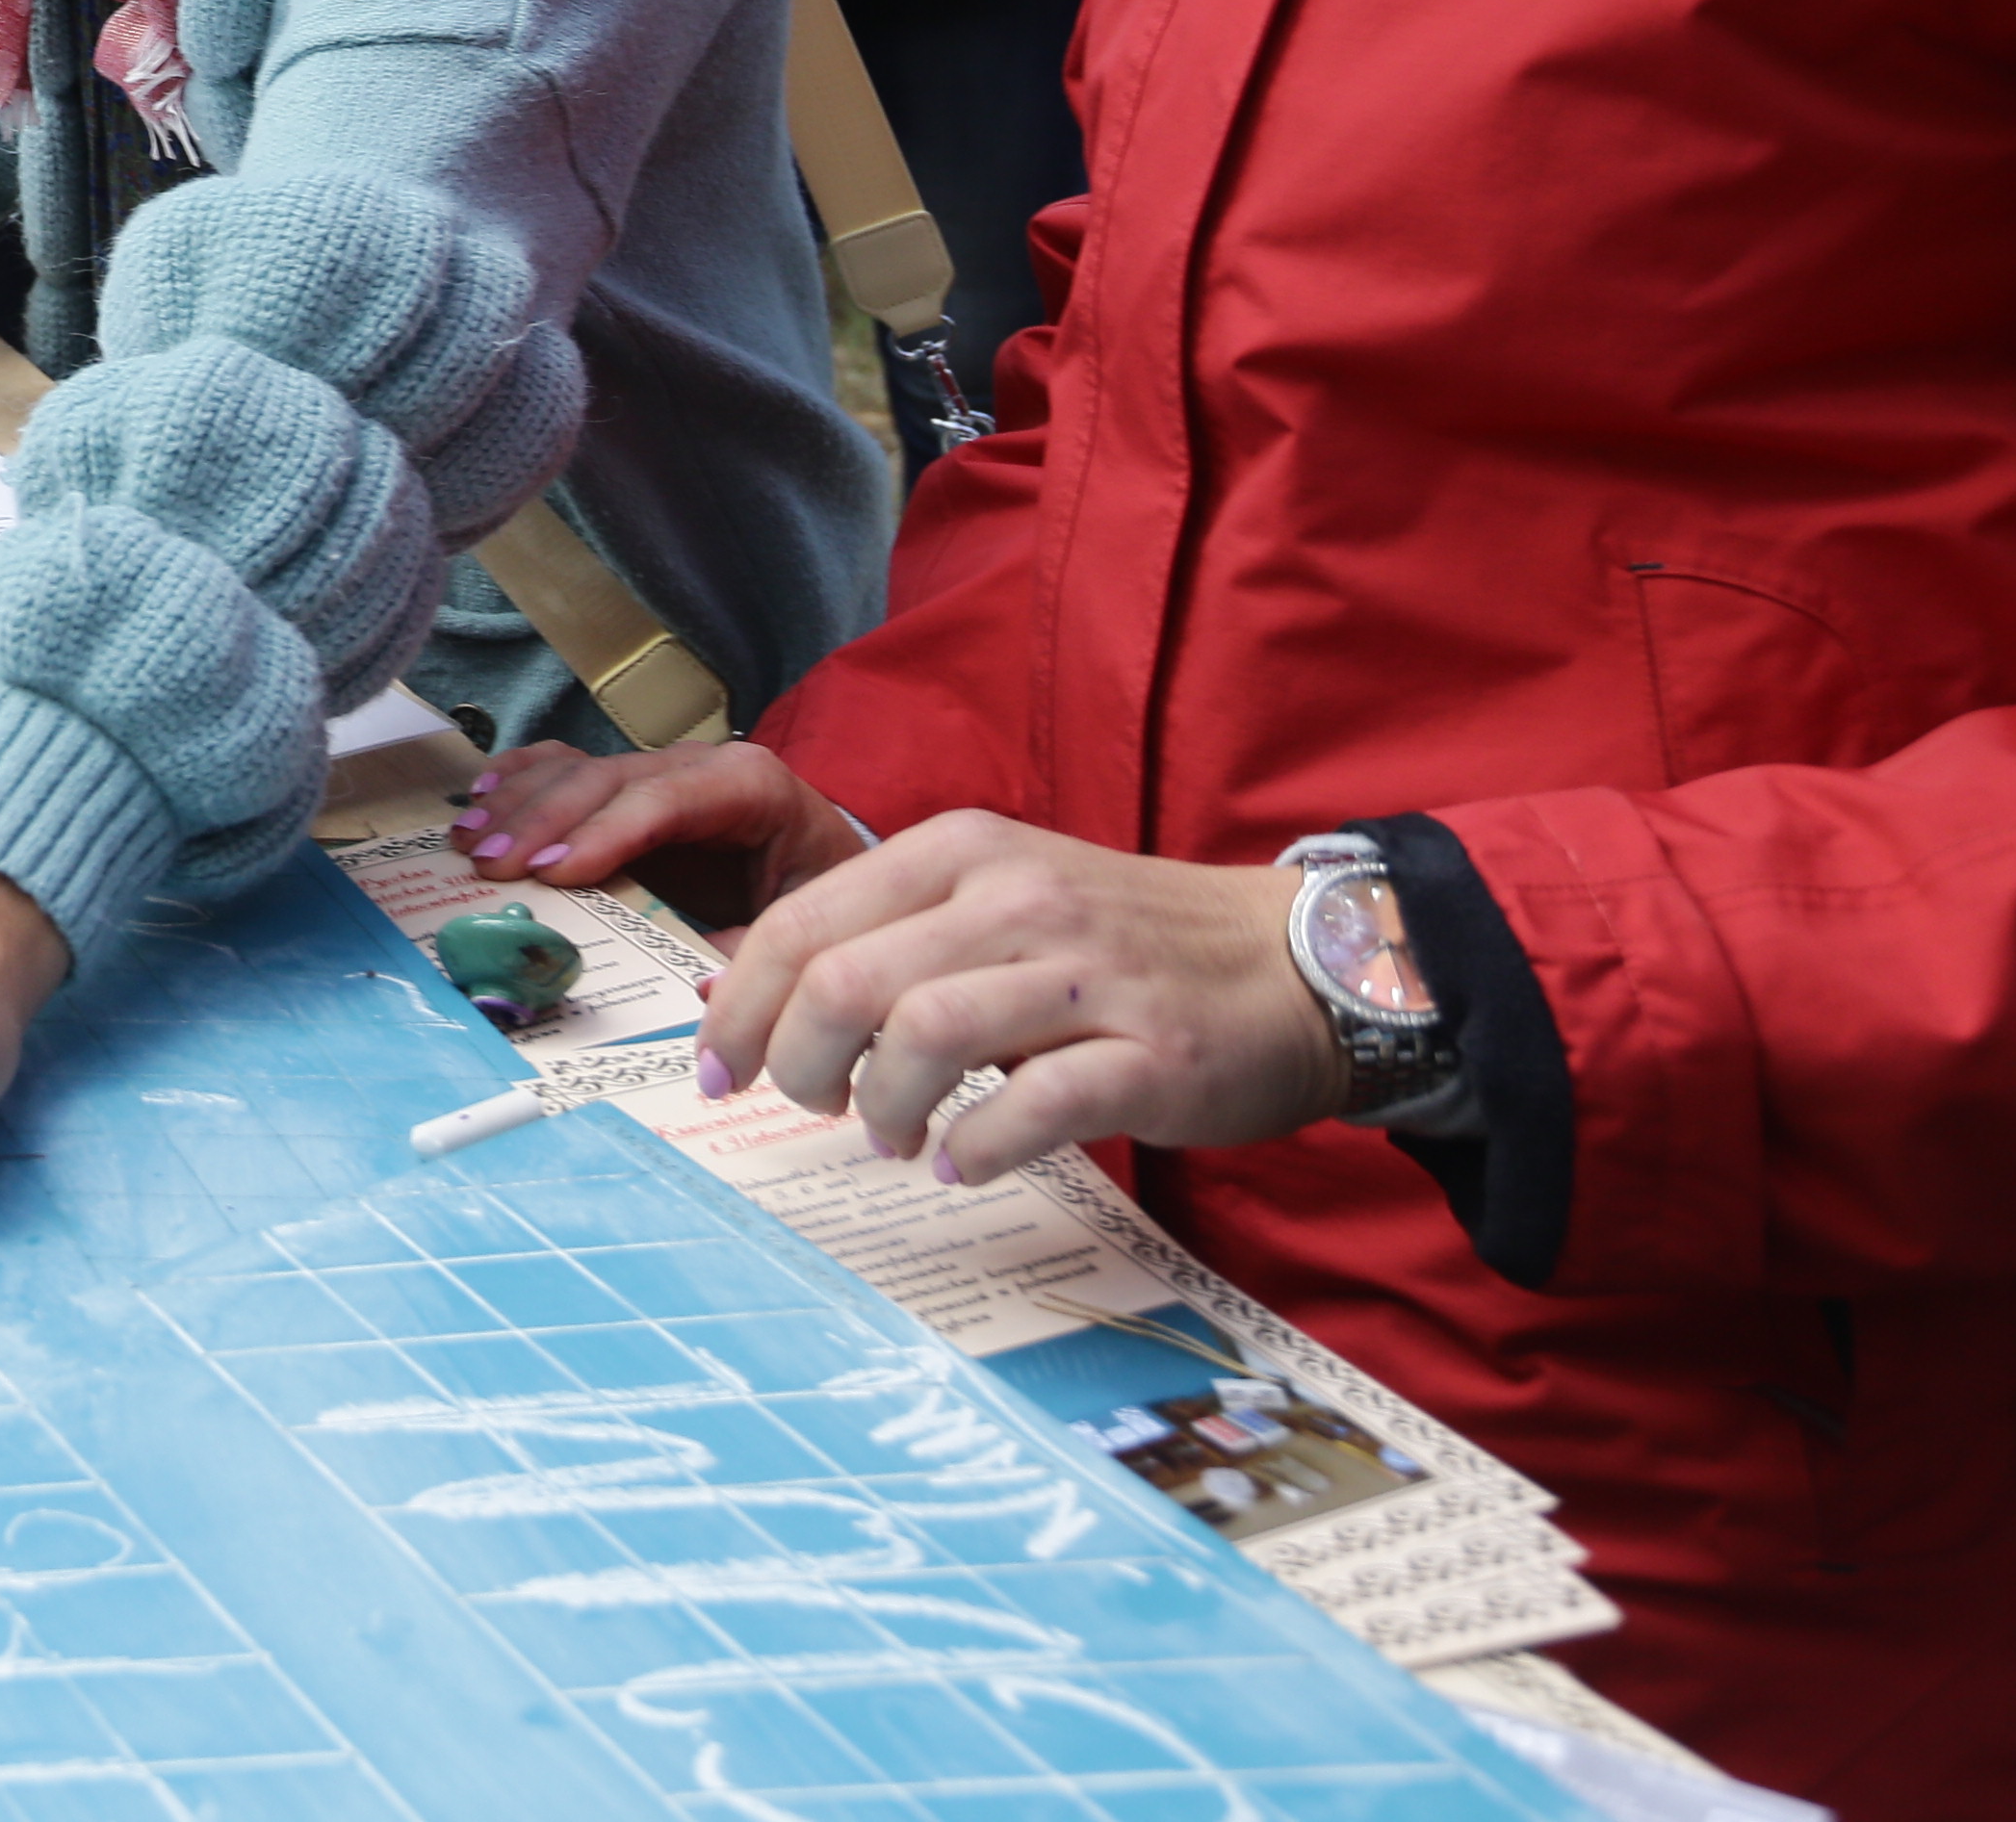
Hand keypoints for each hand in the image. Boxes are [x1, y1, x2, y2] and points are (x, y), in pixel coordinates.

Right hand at [455, 735, 872, 936]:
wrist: (834, 873)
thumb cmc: (818, 903)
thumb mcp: (801, 933)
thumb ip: (749, 958)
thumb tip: (698, 990)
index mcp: (751, 788)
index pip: (665, 800)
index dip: (603, 834)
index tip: (550, 873)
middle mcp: (702, 765)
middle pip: (609, 779)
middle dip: (543, 821)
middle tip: (491, 867)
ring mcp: (662, 768)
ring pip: (579, 768)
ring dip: (518, 803)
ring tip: (470, 841)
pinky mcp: (633, 785)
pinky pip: (568, 766)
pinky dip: (522, 780)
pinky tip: (483, 799)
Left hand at [690, 811, 1348, 1183]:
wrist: (1297, 963)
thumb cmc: (1123, 946)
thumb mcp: (997, 903)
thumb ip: (885, 935)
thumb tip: (742, 988)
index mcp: (963, 851)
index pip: (804, 920)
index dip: (740, 1004)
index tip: (719, 1066)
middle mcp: (1018, 897)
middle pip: (843, 980)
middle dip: (798, 1062)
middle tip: (814, 1105)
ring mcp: (1088, 975)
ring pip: (921, 1035)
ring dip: (881, 1106)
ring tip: (894, 1135)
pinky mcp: (1151, 1055)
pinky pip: (1029, 1107)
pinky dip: (974, 1148)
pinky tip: (964, 1164)